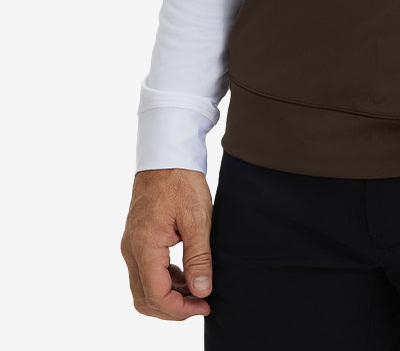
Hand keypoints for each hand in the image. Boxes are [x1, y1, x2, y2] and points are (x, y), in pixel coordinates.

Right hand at [121, 168, 213, 319]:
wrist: (166, 153)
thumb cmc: (181, 181)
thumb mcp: (197, 219)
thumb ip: (198, 258)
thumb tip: (201, 291)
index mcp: (144, 246)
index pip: (156, 296)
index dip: (180, 309)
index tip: (204, 305)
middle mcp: (131, 249)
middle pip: (145, 299)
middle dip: (172, 309)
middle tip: (200, 304)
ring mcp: (131, 244)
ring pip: (142, 287)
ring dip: (167, 296)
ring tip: (196, 290)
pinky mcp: (136, 238)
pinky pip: (144, 271)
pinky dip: (162, 280)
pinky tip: (184, 274)